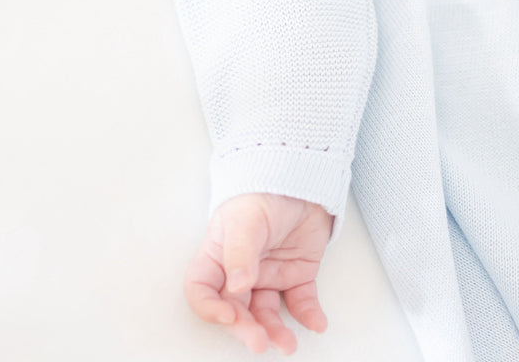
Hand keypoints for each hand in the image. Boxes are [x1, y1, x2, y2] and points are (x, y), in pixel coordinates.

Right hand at [184, 193, 333, 353]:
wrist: (303, 173)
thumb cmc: (264, 188)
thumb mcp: (247, 217)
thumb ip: (240, 251)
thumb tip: (237, 286)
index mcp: (219, 254)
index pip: (201, 289)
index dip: (209, 308)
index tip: (228, 315)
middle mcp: (241, 270)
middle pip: (235, 309)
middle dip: (246, 328)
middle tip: (260, 342)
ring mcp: (269, 274)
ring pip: (267, 313)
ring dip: (276, 331)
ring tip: (289, 344)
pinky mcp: (297, 273)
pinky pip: (301, 302)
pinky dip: (309, 315)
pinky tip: (317, 323)